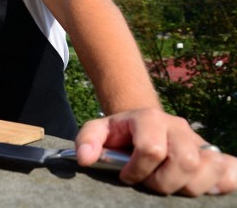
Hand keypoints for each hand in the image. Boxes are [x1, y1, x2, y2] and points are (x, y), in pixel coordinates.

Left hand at [75, 108, 236, 195]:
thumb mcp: (98, 130)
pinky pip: (232, 170)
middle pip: (185, 162)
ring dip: (189, 187)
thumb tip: (85, 159)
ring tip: (170, 185)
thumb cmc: (120, 133)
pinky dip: (223, 183)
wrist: (142, 123)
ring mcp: (198, 140)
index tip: (126, 176)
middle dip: (164, 182)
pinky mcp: (213, 154)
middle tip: (149, 183)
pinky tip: (206, 188)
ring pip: (209, 169)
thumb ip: (87, 140)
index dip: (138, 170)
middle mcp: (178, 127)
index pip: (152, 149)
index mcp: (148, 118)